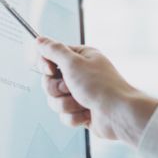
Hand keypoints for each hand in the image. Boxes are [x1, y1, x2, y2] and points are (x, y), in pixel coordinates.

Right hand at [37, 37, 157, 144]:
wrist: (118, 114)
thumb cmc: (100, 86)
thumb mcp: (73, 63)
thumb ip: (54, 50)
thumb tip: (39, 40)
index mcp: (80, 58)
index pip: (50, 57)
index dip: (46, 66)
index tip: (51, 70)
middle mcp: (80, 74)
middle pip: (49, 82)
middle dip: (57, 89)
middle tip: (70, 88)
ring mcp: (81, 94)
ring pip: (55, 101)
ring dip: (66, 104)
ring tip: (82, 103)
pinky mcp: (82, 112)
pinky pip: (65, 116)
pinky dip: (74, 117)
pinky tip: (87, 115)